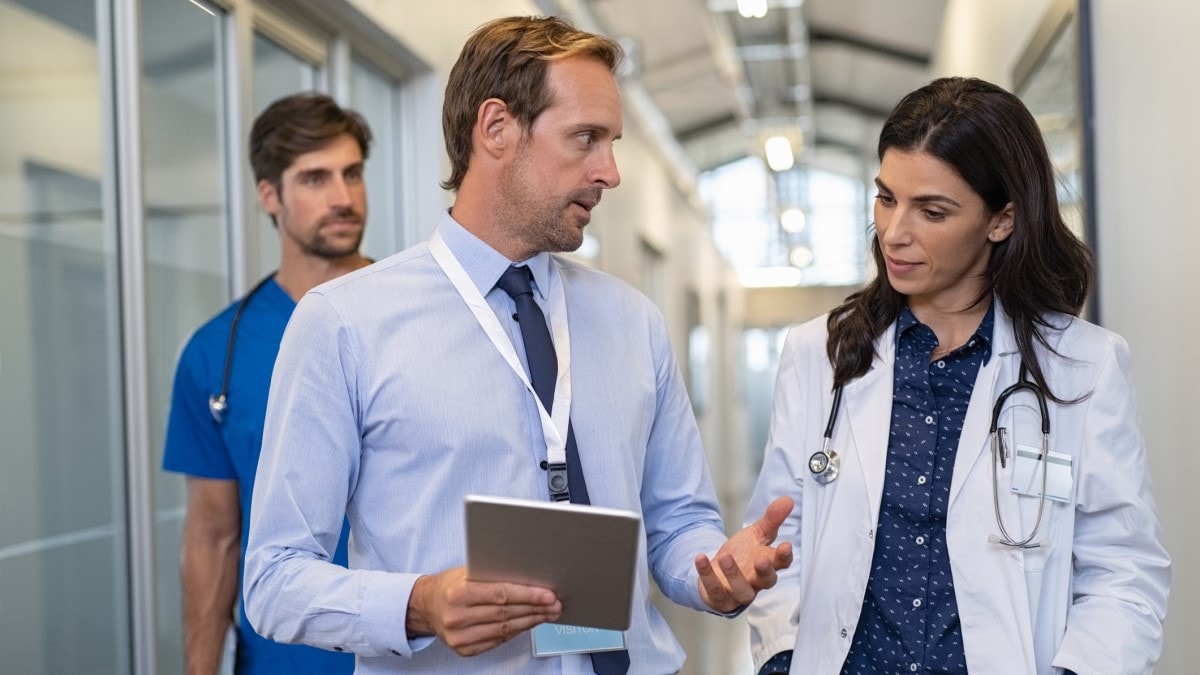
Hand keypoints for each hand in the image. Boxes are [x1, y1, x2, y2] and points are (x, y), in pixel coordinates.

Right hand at [406, 566, 561, 655]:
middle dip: (535, 608)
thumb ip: (493, 574)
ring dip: (531, 621)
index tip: (548, 594)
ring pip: (505, 629)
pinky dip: (516, 631)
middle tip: (554, 604)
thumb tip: (528, 576)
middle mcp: (457, 617)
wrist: (426, 605)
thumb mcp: (467, 572)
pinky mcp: (464, 649)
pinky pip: (498, 640)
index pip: (501, 595)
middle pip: (506, 613)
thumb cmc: (450, 585)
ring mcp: (460, 637)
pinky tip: (529, 623)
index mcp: (458, 593)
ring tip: (547, 613)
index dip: (528, 595)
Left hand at [696, 496, 793, 612]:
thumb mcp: (756, 534)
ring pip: (742, 590)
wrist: (719, 572)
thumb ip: (771, 519)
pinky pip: (714, 590)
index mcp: (768, 564)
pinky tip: (700, 558)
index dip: (784, 556)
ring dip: (734, 575)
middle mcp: (757, 581)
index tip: (786, 546)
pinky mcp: (720, 598)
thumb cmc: (743, 554)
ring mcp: (739, 593)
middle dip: (765, 571)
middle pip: (767, 581)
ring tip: (725, 557)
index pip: (782, 563)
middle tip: (760, 560)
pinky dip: (707, 574)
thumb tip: (787, 500)